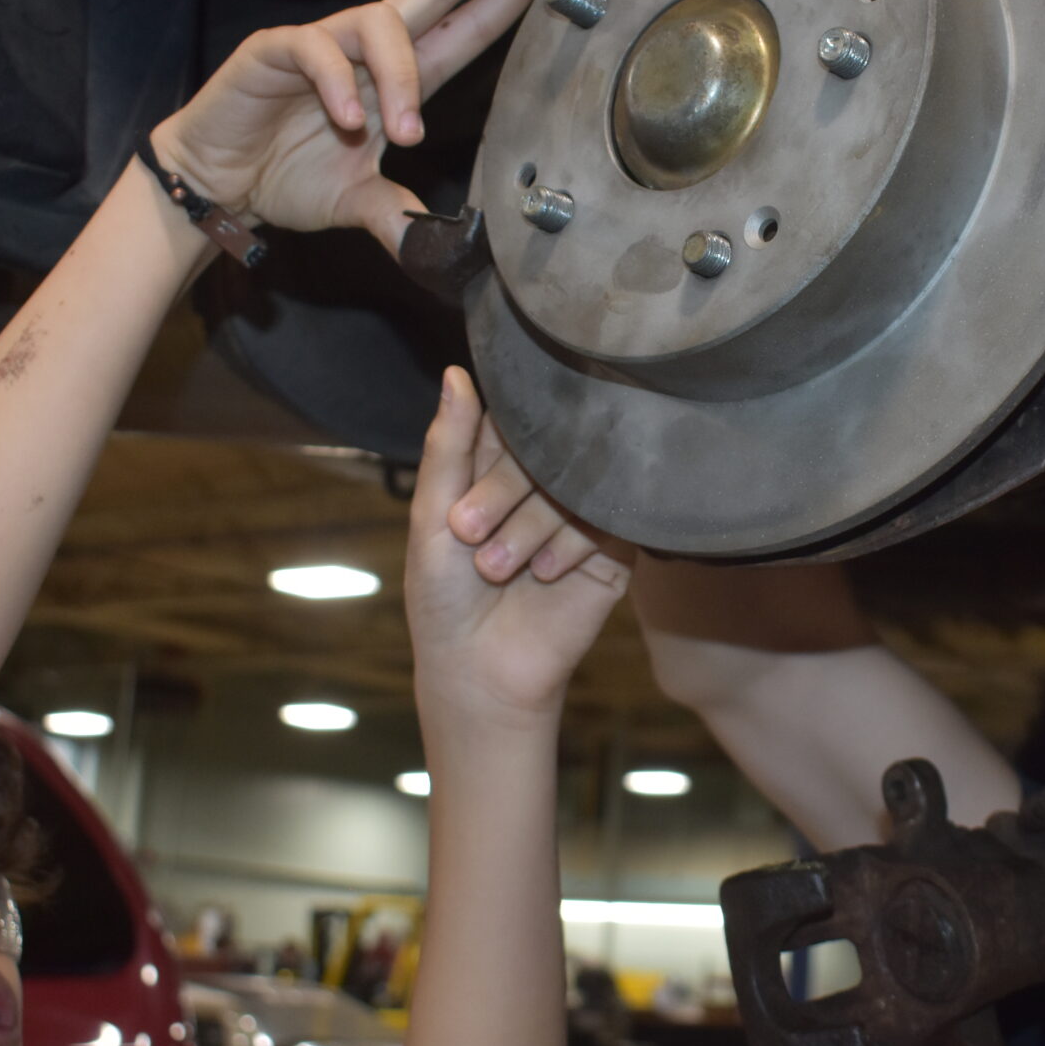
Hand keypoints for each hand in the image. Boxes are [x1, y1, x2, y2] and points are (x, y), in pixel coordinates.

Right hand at [153, 0, 543, 252]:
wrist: (216, 184)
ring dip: (401, 76)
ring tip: (404, 132)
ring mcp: (323, 44)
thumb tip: (443, 252)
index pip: (464, 27)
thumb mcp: (358, 204)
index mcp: (399, 78)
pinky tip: (348, 121)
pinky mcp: (273, 51)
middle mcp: (367, 50)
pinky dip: (336, 84)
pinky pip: (313, 50)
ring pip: (379, 23)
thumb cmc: (286, 176)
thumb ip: (400, 218)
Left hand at [407, 369, 627, 730]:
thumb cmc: (443, 598)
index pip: (509, 417)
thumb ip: (447, 445)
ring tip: (497, 569)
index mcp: (495, 465)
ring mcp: (579, 513)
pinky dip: (569, 542)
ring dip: (530, 524)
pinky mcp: (612, 550)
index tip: (470, 472)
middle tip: (468, 530)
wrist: (479, 673)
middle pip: (543, 446)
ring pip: (574, 481)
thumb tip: (456, 371)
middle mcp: (542, 482)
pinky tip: (543, 575)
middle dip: (503, 488)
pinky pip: (605, 519)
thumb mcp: (432, 516)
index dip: (494, 436)